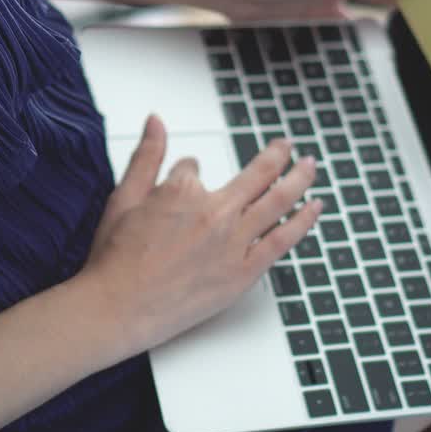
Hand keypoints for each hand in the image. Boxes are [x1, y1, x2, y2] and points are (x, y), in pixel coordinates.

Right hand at [74, 115, 321, 357]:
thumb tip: (156, 122)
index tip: (186, 181)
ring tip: (310, 166)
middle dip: (276, 155)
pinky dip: (302, 221)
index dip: (190, 174)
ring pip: (278, 201)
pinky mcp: (243, 273)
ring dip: (299, 178)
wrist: (118, 308)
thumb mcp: (123, 197)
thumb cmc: (116, 260)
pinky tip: (314, 208)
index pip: (195, 169)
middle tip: (286, 147)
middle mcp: (215, 213)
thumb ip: (146, 156)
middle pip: (257, 175)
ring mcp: (233, 243)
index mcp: (183, 191)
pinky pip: (282, 241)